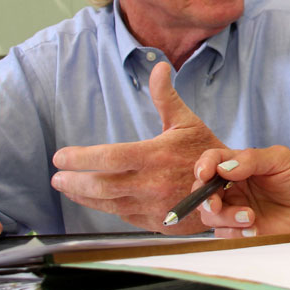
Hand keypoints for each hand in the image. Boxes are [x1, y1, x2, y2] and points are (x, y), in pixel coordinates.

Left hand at [51, 62, 226, 232]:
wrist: (232, 189)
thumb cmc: (207, 151)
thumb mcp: (187, 121)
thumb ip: (166, 97)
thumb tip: (159, 67)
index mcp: (155, 156)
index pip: (107, 158)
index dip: (78, 158)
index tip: (59, 157)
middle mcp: (151, 183)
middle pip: (99, 186)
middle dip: (72, 182)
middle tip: (57, 178)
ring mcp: (153, 206)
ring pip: (106, 205)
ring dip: (82, 197)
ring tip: (67, 189)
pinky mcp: (156, 222)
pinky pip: (122, 216)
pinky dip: (104, 208)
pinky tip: (95, 201)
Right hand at [191, 146, 289, 236]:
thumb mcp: (280, 160)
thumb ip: (251, 160)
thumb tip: (223, 168)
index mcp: (239, 166)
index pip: (211, 161)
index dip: (203, 167)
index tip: (205, 174)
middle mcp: (234, 187)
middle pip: (203, 192)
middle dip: (206, 199)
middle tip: (217, 204)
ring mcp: (237, 209)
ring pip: (211, 215)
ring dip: (225, 217)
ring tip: (251, 217)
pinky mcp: (243, 230)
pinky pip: (225, 234)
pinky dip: (235, 233)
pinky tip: (255, 231)